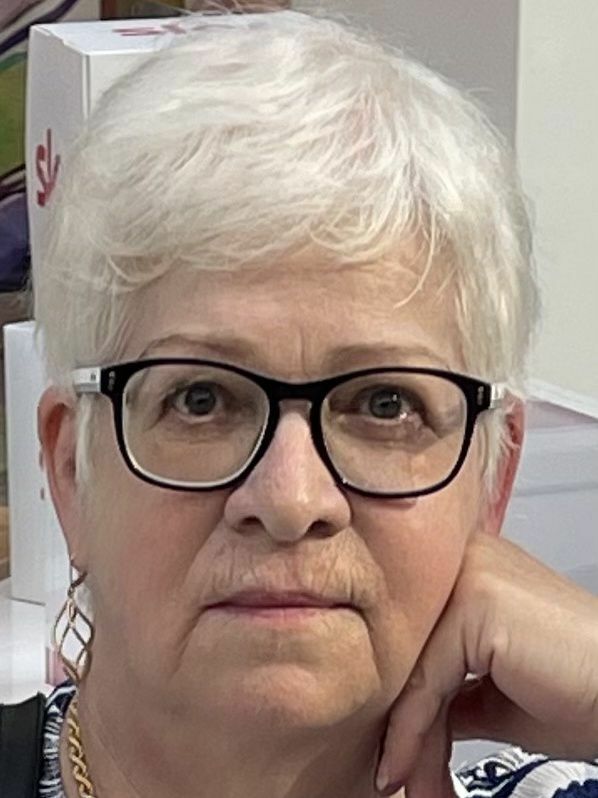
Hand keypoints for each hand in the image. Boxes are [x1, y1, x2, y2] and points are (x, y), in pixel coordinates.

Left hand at [376, 533, 597, 797]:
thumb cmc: (580, 691)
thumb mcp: (490, 694)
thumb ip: (443, 692)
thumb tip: (402, 716)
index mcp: (466, 566)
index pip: (410, 640)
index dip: (398, 701)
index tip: (389, 752)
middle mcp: (464, 557)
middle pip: (408, 651)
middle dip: (401, 721)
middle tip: (395, 775)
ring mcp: (470, 572)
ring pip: (413, 667)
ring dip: (408, 738)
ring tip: (408, 784)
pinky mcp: (477, 600)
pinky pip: (427, 678)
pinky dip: (413, 733)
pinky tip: (407, 768)